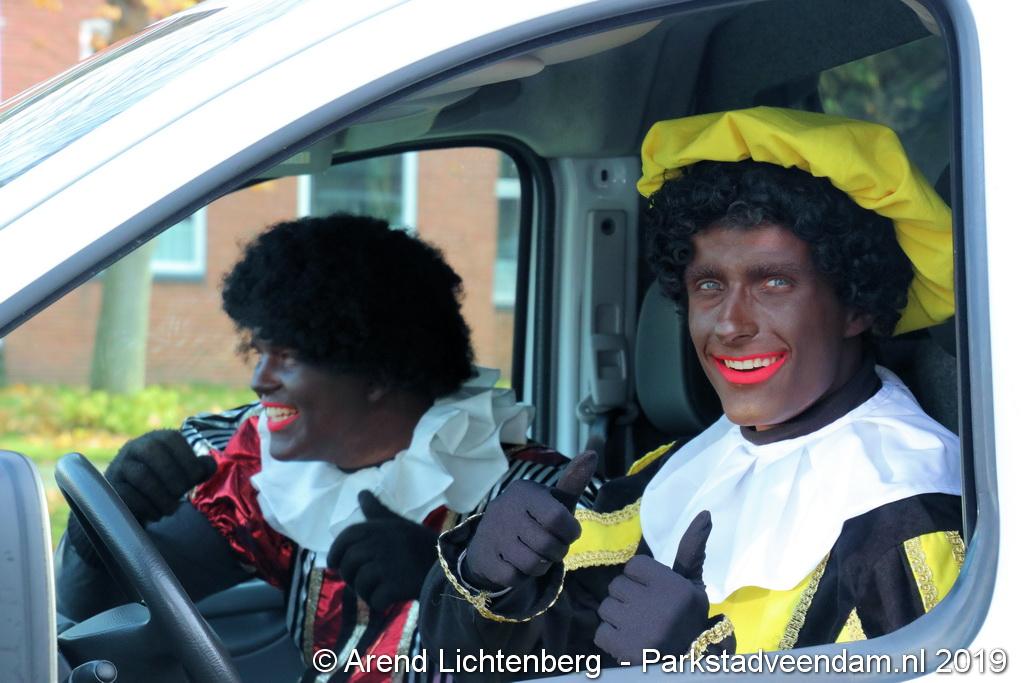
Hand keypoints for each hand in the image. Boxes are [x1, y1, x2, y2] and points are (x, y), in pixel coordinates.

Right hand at [104, 429, 216, 523]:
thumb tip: (209, 465)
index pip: (172, 438)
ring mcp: (120, 466)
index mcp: (156, 439)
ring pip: (141, 475)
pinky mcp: (111, 487)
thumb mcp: (182, 473)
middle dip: (173, 475)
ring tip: (172, 509)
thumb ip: (198, 468)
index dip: (188, 457)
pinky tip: (156, 514)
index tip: (197, 477)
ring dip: (162, 496)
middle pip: (152, 451)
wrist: (131, 505)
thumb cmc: (163, 485)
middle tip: (182, 493)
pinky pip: (128, 495)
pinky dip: (147, 507)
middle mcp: (135, 447)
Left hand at [327, 491, 437, 610]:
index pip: (345, 538)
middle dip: (350, 577)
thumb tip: (361, 492)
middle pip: (348, 564)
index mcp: (379, 527)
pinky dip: (379, 603)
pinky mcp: (396, 586)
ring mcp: (387, 565)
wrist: (449, 565)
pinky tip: (388, 599)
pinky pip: (374, 600)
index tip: (335, 564)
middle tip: (361, 581)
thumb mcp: (397, 523)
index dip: (335, 553)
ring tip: (377, 589)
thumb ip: (376, 511)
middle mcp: (380, 544)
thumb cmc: (419, 544)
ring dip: (365, 592)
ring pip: (359, 585)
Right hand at [462, 450, 596, 591]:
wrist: (490, 538)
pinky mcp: (485, 559)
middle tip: (552, 547)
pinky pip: (515, 578)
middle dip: (558, 552)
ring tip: (537, 555)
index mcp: (525, 492)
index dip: (570, 532)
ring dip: (541, 566)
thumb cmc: (532, 517)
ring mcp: (493, 534)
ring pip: (533, 565)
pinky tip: (517, 564)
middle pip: (549, 546)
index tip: (568, 532)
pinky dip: (522, 577)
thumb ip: (573, 481)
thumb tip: (592, 454)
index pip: (559, 519)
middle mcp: (506, 510)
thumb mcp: (553, 499)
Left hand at [594, 511, 711, 662]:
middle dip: (627, 599)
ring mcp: (640, 629)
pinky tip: (630, 642)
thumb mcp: (692, 585)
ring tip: (638, 628)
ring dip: (617, 618)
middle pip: (617, 586)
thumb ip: (691, 550)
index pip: (633, 567)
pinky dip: (611, 638)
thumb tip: (704, 513)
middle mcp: (657, 606)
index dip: (640, 581)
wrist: (689, 664)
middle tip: (646, 614)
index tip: (654, 595)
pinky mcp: (625, 650)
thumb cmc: (688, 619)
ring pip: (606, 608)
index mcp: (674, 587)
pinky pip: (601, 632)